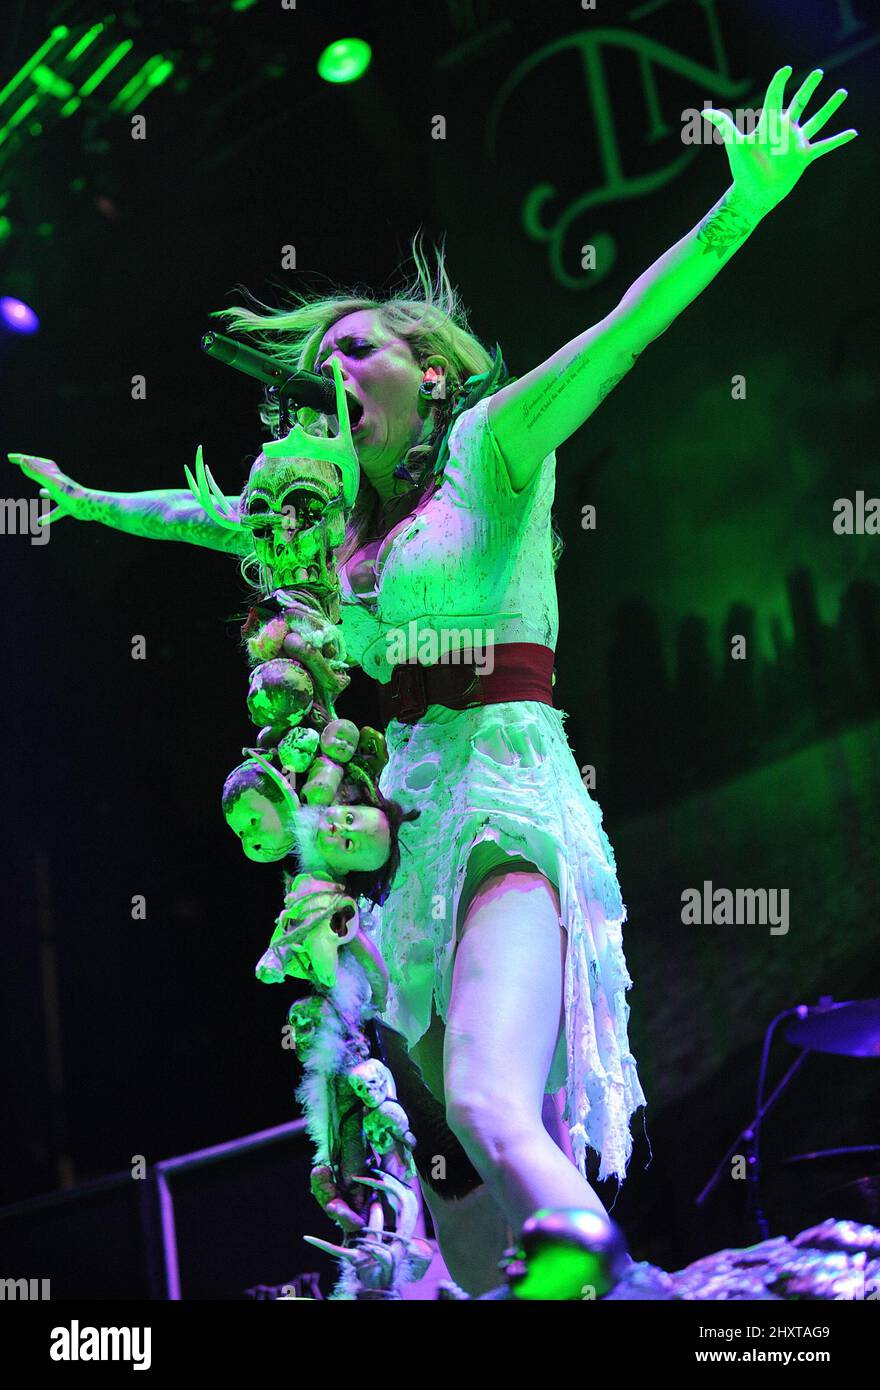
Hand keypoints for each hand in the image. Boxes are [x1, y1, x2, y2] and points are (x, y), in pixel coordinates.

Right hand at [7, 453, 87, 524]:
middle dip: (32, 469)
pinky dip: (47, 517)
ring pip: (52, 492)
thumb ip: (36, 472)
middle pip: (42, 473)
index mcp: (52, 474)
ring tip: (40, 493)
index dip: (21, 459)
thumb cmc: (71, 494)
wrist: (89, 507)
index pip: (34, 462)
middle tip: (22, 465)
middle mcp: (58, 482)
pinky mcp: (68, 507)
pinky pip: (56, 513)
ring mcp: (63, 495)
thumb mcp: (50, 482)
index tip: (9, 458)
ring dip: (45, 491)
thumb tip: (22, 460)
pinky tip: (39, 522)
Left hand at [702, 65, 857, 216]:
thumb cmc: (743, 169)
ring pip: (817, 119)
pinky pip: (825, 146)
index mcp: (769, 123)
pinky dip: (838, 140)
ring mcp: (796, 142)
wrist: (754, 194)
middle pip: (800, 102)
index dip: (780, 82)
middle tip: (819, 73)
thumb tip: (706, 113)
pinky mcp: (804, 157)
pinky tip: (852, 132)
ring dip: (830, 107)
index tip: (787, 69)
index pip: (776, 96)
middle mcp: (784, 130)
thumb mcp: (735, 144)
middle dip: (809, 88)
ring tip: (841, 92)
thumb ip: (725, 126)